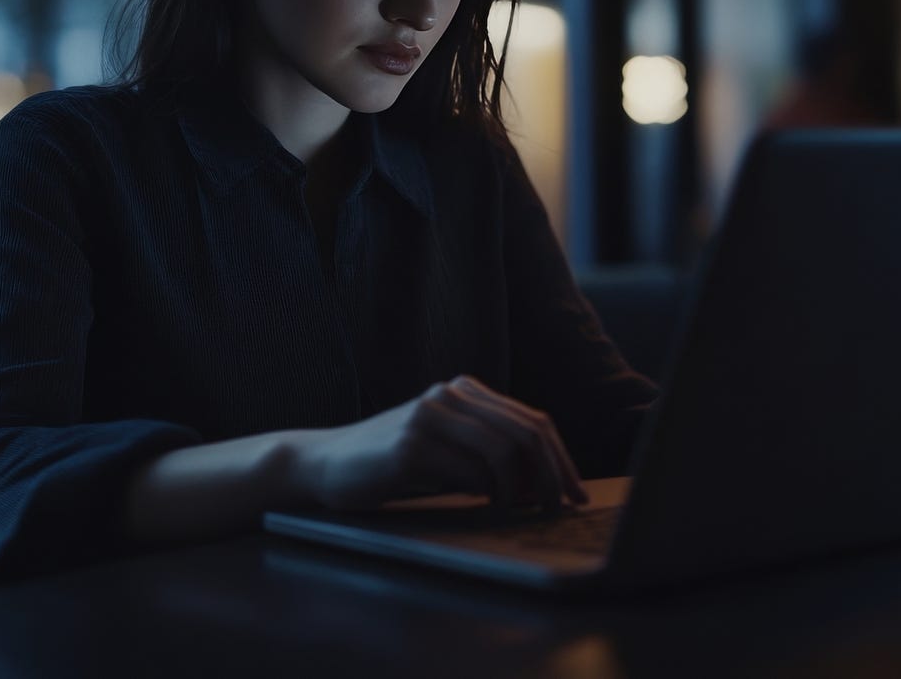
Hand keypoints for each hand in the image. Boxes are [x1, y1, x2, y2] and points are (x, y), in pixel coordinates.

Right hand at [292, 375, 588, 512]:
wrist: (324, 463)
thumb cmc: (391, 463)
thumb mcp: (445, 448)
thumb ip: (487, 453)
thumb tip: (544, 485)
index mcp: (464, 391)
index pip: (532, 420)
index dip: (562, 459)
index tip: (576, 494)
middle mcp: (450, 396)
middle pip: (527, 431)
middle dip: (553, 475)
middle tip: (561, 508)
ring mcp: (430, 416)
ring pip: (504, 449)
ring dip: (523, 488)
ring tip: (523, 511)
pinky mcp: (411, 445)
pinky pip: (469, 469)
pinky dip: (489, 492)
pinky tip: (489, 505)